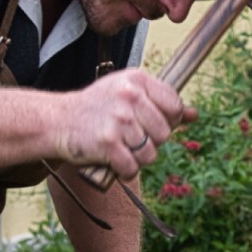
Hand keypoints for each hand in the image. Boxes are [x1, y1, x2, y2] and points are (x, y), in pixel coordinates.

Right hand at [53, 71, 195, 180]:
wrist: (58, 121)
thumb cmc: (96, 107)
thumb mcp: (128, 94)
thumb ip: (161, 102)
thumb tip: (194, 114)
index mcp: (137, 80)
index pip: (175, 106)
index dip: (167, 121)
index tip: (149, 123)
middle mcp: (129, 96)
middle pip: (164, 133)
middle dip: (150, 142)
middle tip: (129, 137)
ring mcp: (119, 120)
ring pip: (150, 153)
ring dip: (136, 158)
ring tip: (120, 147)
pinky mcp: (108, 143)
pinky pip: (132, 167)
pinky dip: (124, 170)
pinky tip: (113, 160)